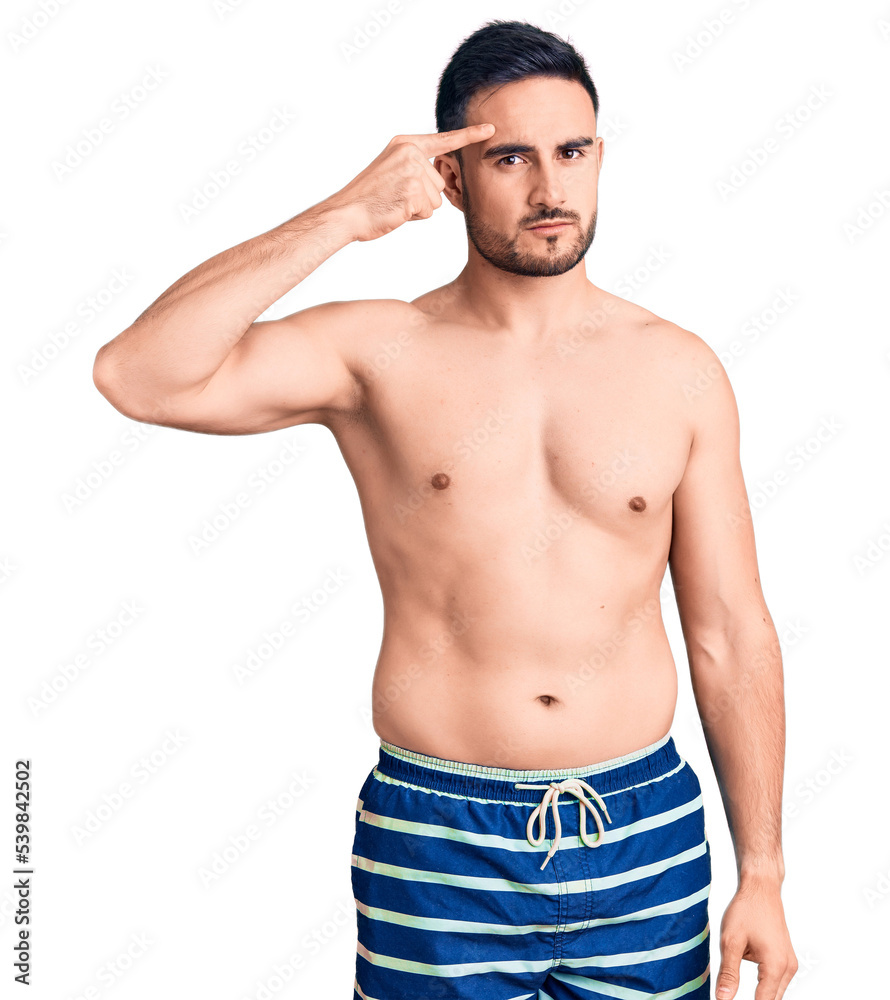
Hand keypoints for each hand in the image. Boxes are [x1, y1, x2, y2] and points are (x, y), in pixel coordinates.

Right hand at [327, 123, 494, 241]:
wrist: (347, 212)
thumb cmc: (370, 198)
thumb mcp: (392, 170)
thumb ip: (415, 167)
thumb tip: (442, 180)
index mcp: (405, 144)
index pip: (444, 140)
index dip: (470, 135)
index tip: (491, 129)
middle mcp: (410, 153)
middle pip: (440, 182)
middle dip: (423, 197)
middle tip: (395, 196)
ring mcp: (412, 171)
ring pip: (436, 199)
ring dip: (418, 208)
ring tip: (394, 203)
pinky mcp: (413, 191)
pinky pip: (427, 212)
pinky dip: (413, 217)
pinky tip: (395, 210)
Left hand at [715, 883, 797, 998]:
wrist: (761, 889)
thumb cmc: (746, 910)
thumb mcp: (731, 941)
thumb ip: (728, 973)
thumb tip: (722, 999)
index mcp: (775, 966)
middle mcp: (788, 968)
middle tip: (729, 994)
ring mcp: (790, 964)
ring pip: (775, 993)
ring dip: (759, 994)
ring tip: (736, 979)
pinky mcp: (786, 959)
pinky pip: (776, 982)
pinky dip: (763, 984)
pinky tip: (749, 971)